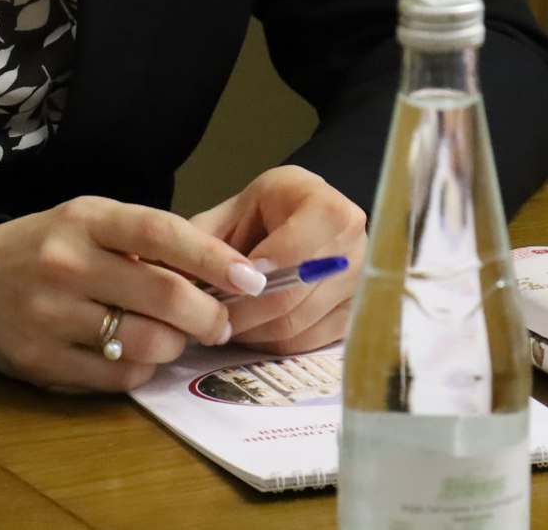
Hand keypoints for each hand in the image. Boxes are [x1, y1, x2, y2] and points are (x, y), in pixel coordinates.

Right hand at [0, 195, 266, 392]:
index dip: (213, 258)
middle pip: (163, 296)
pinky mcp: (41, 362)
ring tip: (175, 339)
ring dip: (175, 346)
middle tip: (221, 322)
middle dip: (208, 315)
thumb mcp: (90, 222)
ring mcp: (51, 316)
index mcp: (86, 220)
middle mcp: (67, 265)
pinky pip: (116, 377)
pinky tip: (139, 355)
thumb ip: (144, 241)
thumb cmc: (47, 247)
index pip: (162, 233)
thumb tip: (219, 270)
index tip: (249, 278)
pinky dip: (142, 370)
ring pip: (145, 343)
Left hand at [190, 165, 366, 353]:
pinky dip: (273, 342)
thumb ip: (206, 242)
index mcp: (324, 204)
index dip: (257, 275)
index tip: (226, 285)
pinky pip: (308, 342)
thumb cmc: (266, 214)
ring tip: (227, 322)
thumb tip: (187, 283)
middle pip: (294, 295)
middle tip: (211, 318)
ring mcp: (360, 280)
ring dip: (254, 332)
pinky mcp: (355, 312)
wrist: (303, 220)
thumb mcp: (232, 212)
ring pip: (297, 324)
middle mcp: (353, 241)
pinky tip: (254, 329)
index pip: (295, 249)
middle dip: (244, 312)